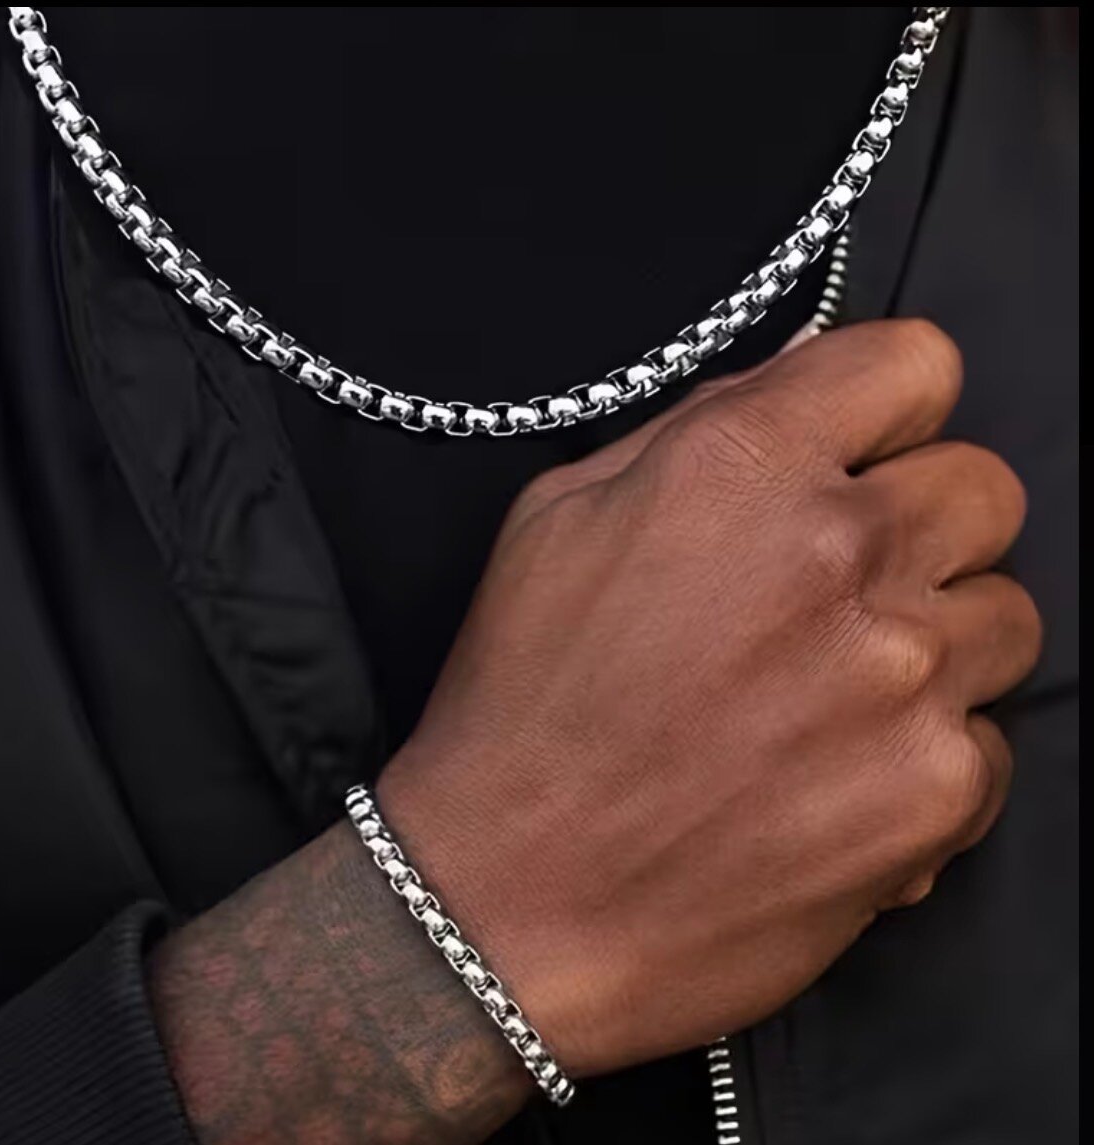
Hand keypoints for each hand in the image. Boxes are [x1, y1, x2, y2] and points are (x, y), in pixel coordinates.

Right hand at [378, 319, 1041, 1076]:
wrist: (511, 896)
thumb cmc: (520, 703)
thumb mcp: (558, 522)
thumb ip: (692, 434)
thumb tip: (794, 391)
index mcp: (746, 466)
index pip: (915, 365)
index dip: (888, 408)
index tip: (860, 454)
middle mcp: (845, 556)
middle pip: (985, 489)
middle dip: (922, 525)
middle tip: (841, 588)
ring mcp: (905, 679)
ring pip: (1005, 617)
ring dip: (934, 644)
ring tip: (833, 698)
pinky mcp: (932, 795)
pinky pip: (986, 743)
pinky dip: (923, 758)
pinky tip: (833, 784)